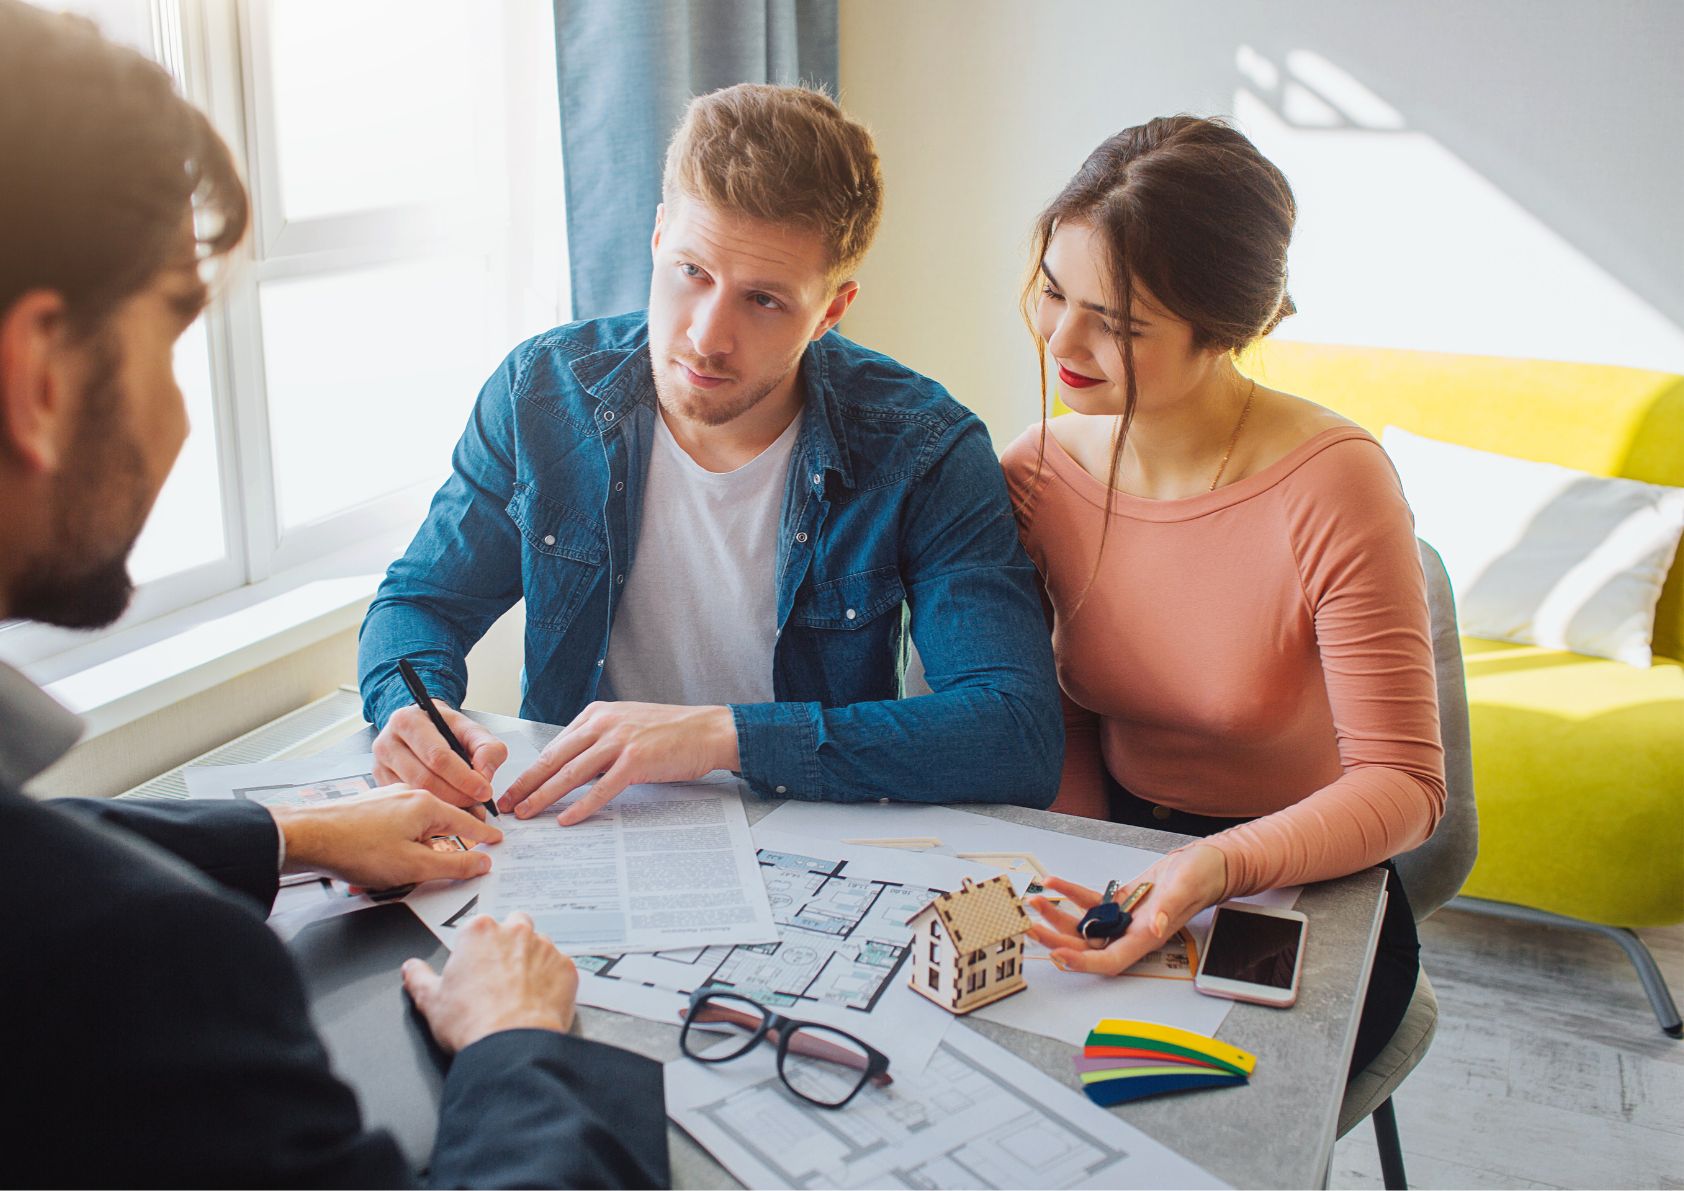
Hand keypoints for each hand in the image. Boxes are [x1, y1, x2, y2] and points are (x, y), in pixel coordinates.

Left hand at [270, 786, 500, 888]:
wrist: (308, 836)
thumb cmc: (357, 849)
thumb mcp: (414, 866)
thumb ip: (453, 865)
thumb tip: (481, 862)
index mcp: (427, 806)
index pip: (467, 821)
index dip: (484, 835)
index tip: (497, 840)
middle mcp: (410, 796)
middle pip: (443, 822)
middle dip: (449, 845)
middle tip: (460, 861)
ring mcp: (388, 800)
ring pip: (418, 827)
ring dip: (419, 850)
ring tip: (408, 872)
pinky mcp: (371, 809)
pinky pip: (398, 828)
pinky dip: (399, 846)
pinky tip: (385, 864)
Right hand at [373, 699, 508, 809]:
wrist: (424, 727)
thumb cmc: (446, 729)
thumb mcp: (472, 730)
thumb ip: (487, 748)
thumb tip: (484, 774)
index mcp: (409, 721)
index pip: (437, 755)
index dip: (464, 777)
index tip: (484, 790)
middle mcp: (387, 742)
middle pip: (424, 779)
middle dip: (456, 796)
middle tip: (477, 803)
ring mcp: (380, 765)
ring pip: (415, 794)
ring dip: (445, 806)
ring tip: (467, 807)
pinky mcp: (380, 783)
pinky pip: (407, 803)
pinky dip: (431, 810)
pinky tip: (448, 809)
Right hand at [402, 912, 576, 1051]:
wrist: (511, 1046)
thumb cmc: (472, 1022)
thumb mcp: (431, 1001)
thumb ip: (419, 978)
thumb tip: (411, 968)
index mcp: (479, 932)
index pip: (479, 926)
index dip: (477, 947)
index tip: (476, 965)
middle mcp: (515, 931)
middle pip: (515, 924)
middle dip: (510, 942)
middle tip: (500, 973)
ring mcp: (545, 948)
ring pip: (540, 945)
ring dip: (533, 960)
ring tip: (521, 991)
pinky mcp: (566, 968)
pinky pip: (560, 968)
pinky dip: (553, 980)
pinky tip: (539, 1000)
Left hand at [499, 701, 739, 823]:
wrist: (708, 729)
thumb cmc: (671, 732)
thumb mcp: (626, 726)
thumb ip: (598, 743)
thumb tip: (572, 771)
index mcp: (597, 715)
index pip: (554, 746)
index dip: (530, 770)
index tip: (513, 788)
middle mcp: (603, 724)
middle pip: (554, 759)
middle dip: (526, 784)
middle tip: (505, 805)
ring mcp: (619, 741)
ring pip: (570, 774)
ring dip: (543, 796)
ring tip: (526, 814)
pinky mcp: (636, 761)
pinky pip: (601, 789)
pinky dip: (581, 806)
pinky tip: (566, 819)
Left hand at [1027, 844, 1228, 974]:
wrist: (1206, 863)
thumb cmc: (1202, 876)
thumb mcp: (1186, 887)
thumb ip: (1170, 908)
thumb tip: (1154, 928)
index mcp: (1147, 937)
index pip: (1110, 960)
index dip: (1083, 963)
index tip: (1058, 955)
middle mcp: (1132, 933)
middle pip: (1088, 947)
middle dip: (1057, 941)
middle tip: (1030, 928)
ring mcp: (1125, 920)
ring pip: (1085, 927)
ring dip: (1058, 918)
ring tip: (1036, 903)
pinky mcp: (1122, 903)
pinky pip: (1091, 904)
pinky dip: (1071, 895)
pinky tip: (1054, 883)